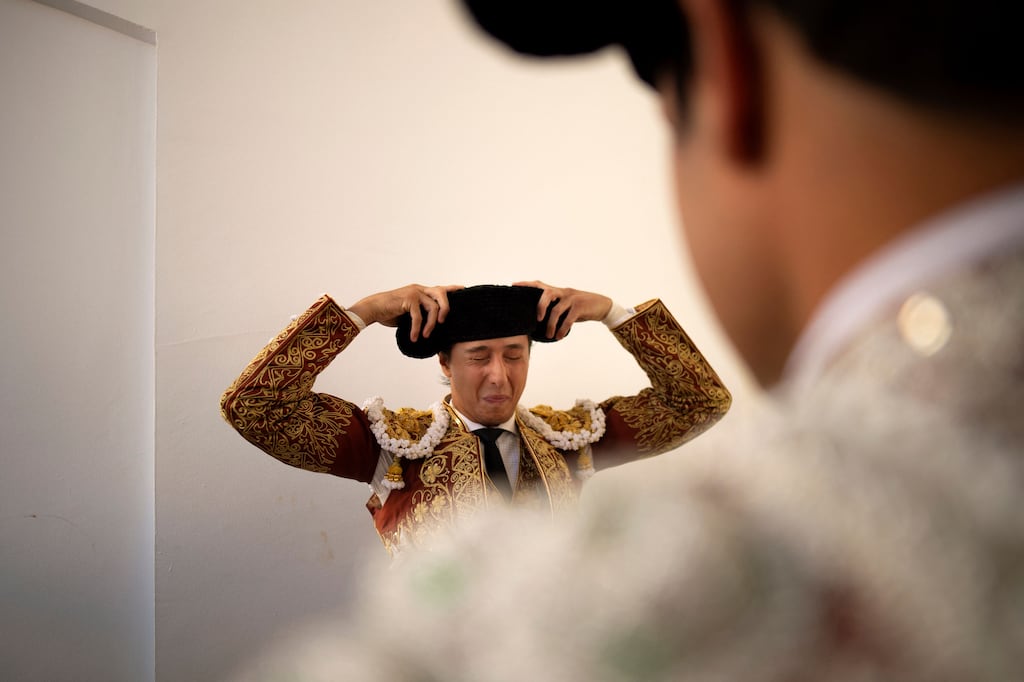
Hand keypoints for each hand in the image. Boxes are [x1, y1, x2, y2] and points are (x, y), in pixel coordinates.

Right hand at [348, 284, 463, 341]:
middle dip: (446, 308)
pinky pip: (418, 316)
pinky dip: (417, 328)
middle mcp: (420, 289)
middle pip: (441, 293)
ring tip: (425, 335)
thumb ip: (420, 314)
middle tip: (442, 322)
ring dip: (430, 324)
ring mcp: (414, 292)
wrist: (373, 309)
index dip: (452, 289)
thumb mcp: (408, 312)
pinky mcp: (408, 299)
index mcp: (421, 291)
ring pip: (432, 307)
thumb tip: (431, 326)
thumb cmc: (389, 312)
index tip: (464, 289)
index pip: (440, 288)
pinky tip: (414, 337)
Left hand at [514, 280, 612, 340]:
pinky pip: (568, 319)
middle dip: (539, 306)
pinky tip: (559, 336)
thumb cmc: (581, 307)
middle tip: (537, 320)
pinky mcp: (580, 307)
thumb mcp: (567, 305)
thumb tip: (540, 321)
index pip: (539, 284)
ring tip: (549, 334)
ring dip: (551, 325)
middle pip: (547, 293)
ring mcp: (572, 299)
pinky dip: (562, 329)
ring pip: (557, 310)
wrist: (602, 306)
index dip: (526, 284)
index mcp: (558, 291)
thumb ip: (555, 308)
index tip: (513, 285)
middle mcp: (563, 292)